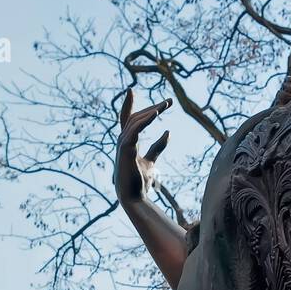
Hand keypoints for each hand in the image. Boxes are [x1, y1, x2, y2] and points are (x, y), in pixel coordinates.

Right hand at [114, 87, 172, 207]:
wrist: (134, 199)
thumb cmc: (140, 183)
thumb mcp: (151, 162)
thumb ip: (157, 147)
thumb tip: (167, 133)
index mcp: (126, 143)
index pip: (126, 120)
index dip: (128, 105)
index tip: (131, 90)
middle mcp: (122, 142)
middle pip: (134, 118)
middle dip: (151, 108)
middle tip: (168, 102)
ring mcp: (122, 145)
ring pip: (134, 122)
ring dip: (150, 112)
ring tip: (165, 106)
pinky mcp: (126, 150)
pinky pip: (135, 130)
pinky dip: (145, 120)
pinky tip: (156, 114)